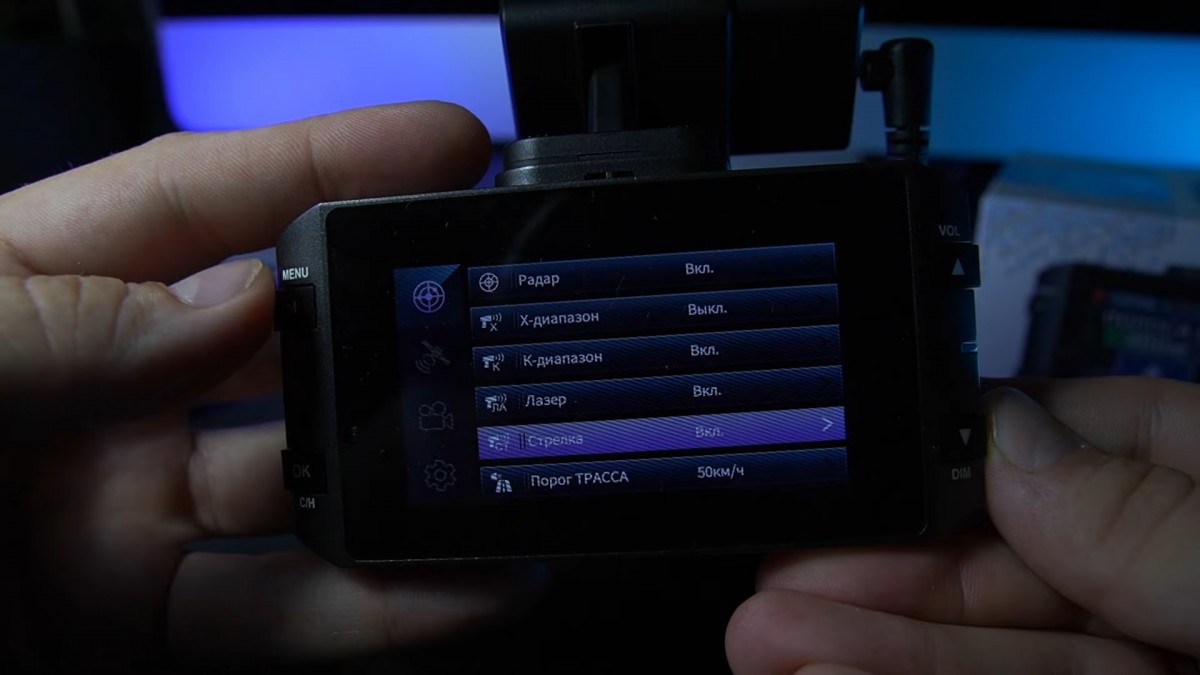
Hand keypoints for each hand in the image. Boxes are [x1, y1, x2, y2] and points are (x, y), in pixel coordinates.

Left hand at [0, 102, 529, 671]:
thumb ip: (47, 322)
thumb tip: (227, 298)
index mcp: (8, 298)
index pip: (194, 202)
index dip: (325, 162)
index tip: (444, 144)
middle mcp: (81, 400)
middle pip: (274, 345)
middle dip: (387, 331)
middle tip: (480, 330)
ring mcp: (114, 520)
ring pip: (299, 494)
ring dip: (407, 491)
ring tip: (500, 486)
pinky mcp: (132, 628)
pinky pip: (281, 616)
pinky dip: (379, 608)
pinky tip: (459, 592)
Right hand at [726, 377, 1199, 673]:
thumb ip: (1157, 515)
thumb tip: (1012, 437)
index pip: (1067, 443)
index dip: (947, 462)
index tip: (856, 476)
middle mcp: (1177, 582)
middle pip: (1008, 568)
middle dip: (881, 577)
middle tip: (779, 588)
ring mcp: (1155, 666)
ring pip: (998, 658)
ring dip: (873, 650)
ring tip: (774, 647)